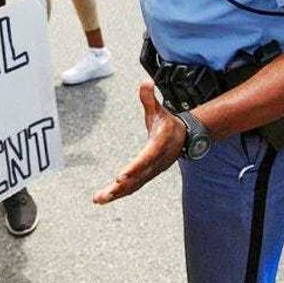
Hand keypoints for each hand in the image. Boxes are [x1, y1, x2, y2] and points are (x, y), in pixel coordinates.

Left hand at [93, 82, 185, 204]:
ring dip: (116, 194)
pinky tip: (105, 198)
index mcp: (159, 146)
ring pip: (134, 186)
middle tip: (102, 195)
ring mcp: (152, 171)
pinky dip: (119, 193)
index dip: (134, 168)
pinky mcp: (147, 176)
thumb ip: (149, 98)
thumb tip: (145, 83)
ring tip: (98, 199)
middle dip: (120, 188)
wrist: (185, 138)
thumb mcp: (159, 110)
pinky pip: (133, 187)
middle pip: (137, 178)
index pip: (145, 158)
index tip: (120, 176)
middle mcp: (156, 162)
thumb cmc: (167, 123)